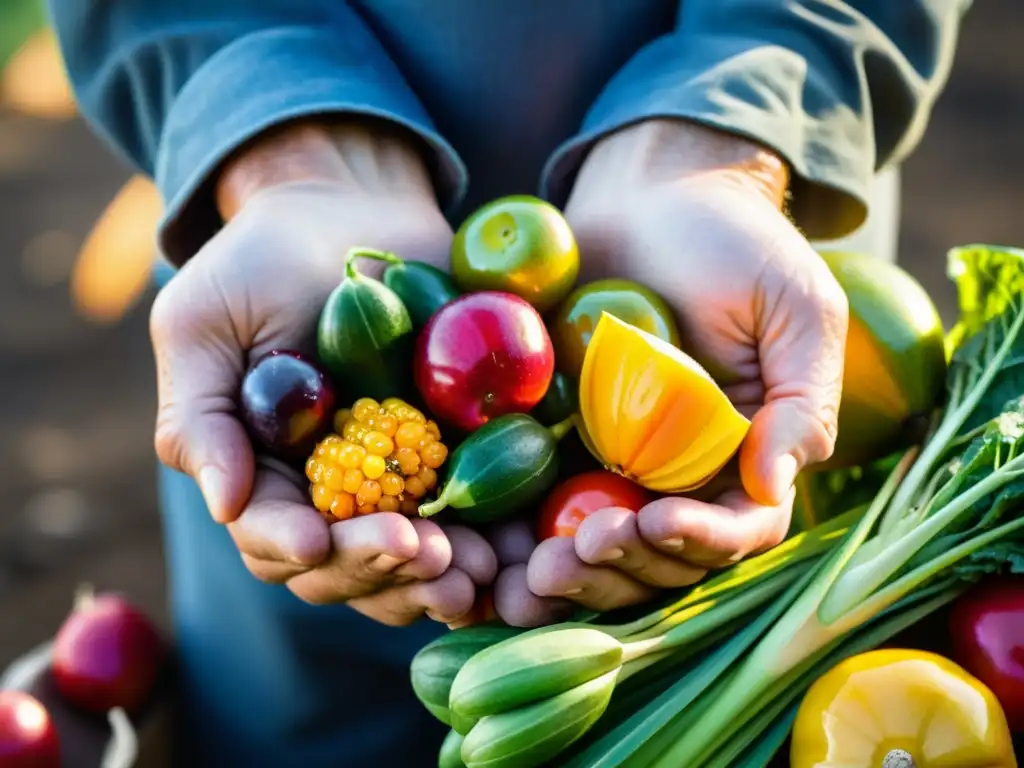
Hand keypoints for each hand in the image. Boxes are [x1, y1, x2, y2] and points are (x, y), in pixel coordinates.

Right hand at [150, 120, 496, 624]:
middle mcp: (330, 490)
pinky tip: (516, 548)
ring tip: (475, 570)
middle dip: (378, 568)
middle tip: (420, 554)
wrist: (352, 206)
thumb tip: (224, 504)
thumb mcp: (202, 324)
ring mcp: (398, 477)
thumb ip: (200, 415)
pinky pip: (476, 514)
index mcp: (264, 471)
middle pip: (345, 563)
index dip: (291, 544)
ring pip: (412, 558)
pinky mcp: (457, 453)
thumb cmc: (260, 260)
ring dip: (440, 577)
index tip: (318, 541)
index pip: (270, 535)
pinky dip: (494, 540)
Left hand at [502, 120, 848, 623]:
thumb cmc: (733, 242)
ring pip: (597, 548)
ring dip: (567, 574)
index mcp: (746, 456)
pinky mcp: (555, 444)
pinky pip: (538, 504)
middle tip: (569, 559)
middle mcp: (682, 476)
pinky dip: (517, 540)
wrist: (646, 195)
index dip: (702, 540)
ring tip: (526, 576)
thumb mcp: (794, 307)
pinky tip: (488, 555)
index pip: (737, 528)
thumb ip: (803, 397)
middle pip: (659, 556)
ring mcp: (616, 463)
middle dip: (620, 569)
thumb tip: (779, 481)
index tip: (656, 520)